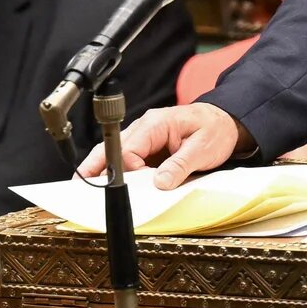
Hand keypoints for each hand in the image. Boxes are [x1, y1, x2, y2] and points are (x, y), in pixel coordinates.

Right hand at [81, 101, 251, 188]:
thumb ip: (181, 165)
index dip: (129, 171)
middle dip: (96, 166)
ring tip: (86, 185)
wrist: (226, 121)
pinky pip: (127, 157)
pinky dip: (116, 170)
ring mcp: (144, 136)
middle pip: (113, 148)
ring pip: (116, 152)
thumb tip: (160, 183)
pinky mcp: (147, 146)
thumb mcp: (203, 149)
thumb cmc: (216, 130)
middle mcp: (145, 127)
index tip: (136, 186)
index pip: (130, 149)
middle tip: (80, 185)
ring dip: (102, 168)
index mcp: (156, 124)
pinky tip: (107, 182)